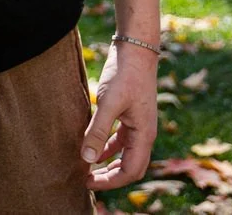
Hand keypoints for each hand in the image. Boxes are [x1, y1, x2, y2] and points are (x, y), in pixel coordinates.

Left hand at [81, 40, 158, 190]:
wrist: (135, 49)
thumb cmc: (124, 74)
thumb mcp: (108, 103)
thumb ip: (98, 131)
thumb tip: (87, 160)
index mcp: (144, 135)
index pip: (131, 171)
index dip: (111, 181)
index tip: (88, 183)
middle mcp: (144, 133)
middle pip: (130, 166)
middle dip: (110, 177)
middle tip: (86, 180)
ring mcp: (139, 124)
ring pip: (125, 153)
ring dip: (108, 162)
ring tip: (87, 168)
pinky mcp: (131, 114)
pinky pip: (120, 138)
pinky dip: (108, 146)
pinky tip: (92, 146)